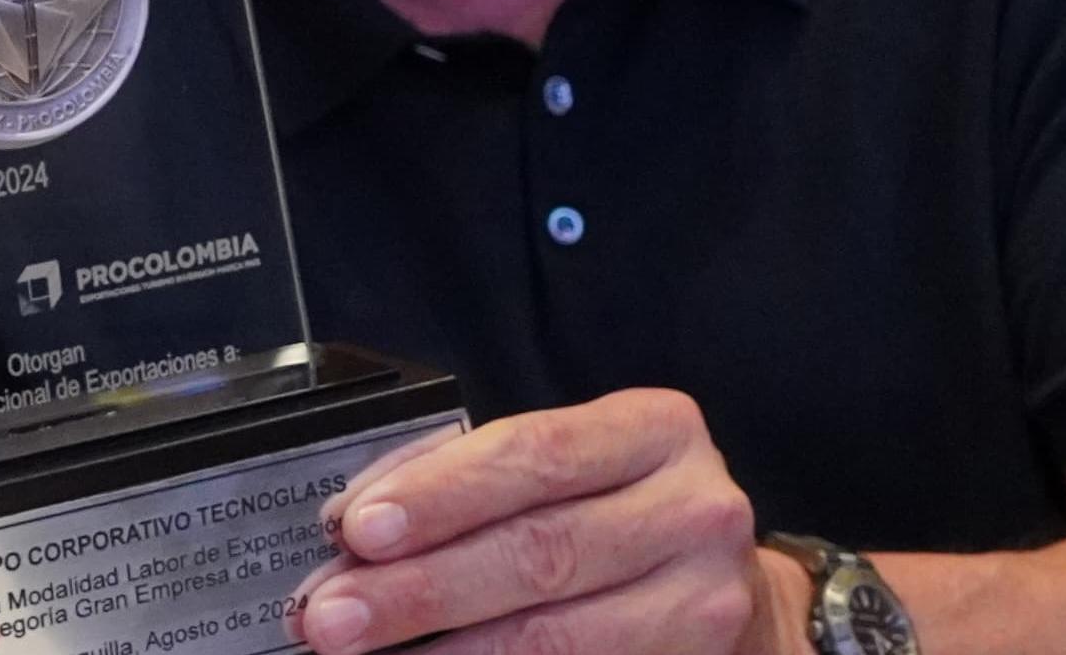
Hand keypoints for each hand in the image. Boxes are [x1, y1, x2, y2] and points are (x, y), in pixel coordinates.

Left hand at [286, 390, 767, 654]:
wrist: (732, 595)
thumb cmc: (624, 518)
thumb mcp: (570, 469)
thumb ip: (470, 479)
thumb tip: (356, 521)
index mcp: (655, 432)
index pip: (534, 455)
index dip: (440, 494)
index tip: (358, 529)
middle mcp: (694, 512)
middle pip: (538, 552)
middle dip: (420, 587)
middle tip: (333, 614)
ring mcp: (706, 600)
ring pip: (556, 635)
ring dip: (446, 650)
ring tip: (365, 654)